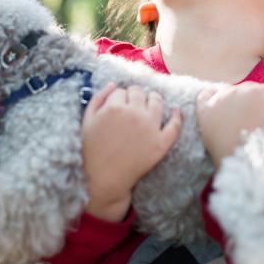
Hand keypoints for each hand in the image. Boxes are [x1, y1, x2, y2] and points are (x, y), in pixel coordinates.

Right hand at [81, 83, 181, 221]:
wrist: (102, 179)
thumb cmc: (91, 150)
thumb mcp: (86, 120)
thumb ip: (98, 97)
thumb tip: (114, 84)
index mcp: (115, 107)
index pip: (122, 91)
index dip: (119, 98)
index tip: (118, 106)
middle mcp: (134, 114)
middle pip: (139, 92)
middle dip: (134, 96)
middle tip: (131, 106)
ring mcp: (149, 128)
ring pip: (157, 101)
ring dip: (153, 100)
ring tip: (150, 105)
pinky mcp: (160, 144)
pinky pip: (174, 125)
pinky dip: (177, 116)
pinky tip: (175, 111)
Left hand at [196, 82, 263, 167]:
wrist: (242, 169)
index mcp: (257, 93)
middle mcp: (236, 91)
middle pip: (249, 89)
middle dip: (255, 101)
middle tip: (255, 122)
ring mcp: (218, 100)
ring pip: (230, 91)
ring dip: (236, 101)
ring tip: (240, 120)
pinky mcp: (204, 111)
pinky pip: (205, 95)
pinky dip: (212, 98)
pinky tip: (218, 108)